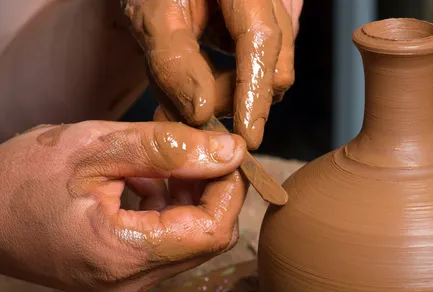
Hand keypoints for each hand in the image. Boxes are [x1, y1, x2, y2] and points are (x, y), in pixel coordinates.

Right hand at [0, 122, 246, 291]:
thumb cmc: (21, 178)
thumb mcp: (96, 148)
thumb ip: (168, 150)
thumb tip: (231, 151)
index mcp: (123, 255)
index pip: (213, 231)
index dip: (229, 187)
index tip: (222, 150)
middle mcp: (131, 283)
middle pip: (208, 239)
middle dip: (211, 190)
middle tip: (193, 150)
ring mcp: (126, 285)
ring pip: (191, 241)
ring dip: (190, 198)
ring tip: (158, 163)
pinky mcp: (121, 277)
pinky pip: (167, 245)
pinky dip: (169, 210)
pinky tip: (145, 182)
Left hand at [122, 0, 302, 149]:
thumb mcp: (151, 14)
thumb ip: (173, 61)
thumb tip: (203, 114)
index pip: (262, 41)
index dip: (255, 93)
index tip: (247, 137)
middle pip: (275, 66)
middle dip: (234, 97)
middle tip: (184, 109)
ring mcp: (281, 12)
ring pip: (271, 72)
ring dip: (231, 91)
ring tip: (186, 86)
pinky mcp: (273, 27)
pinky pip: (262, 66)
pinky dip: (232, 81)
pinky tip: (201, 74)